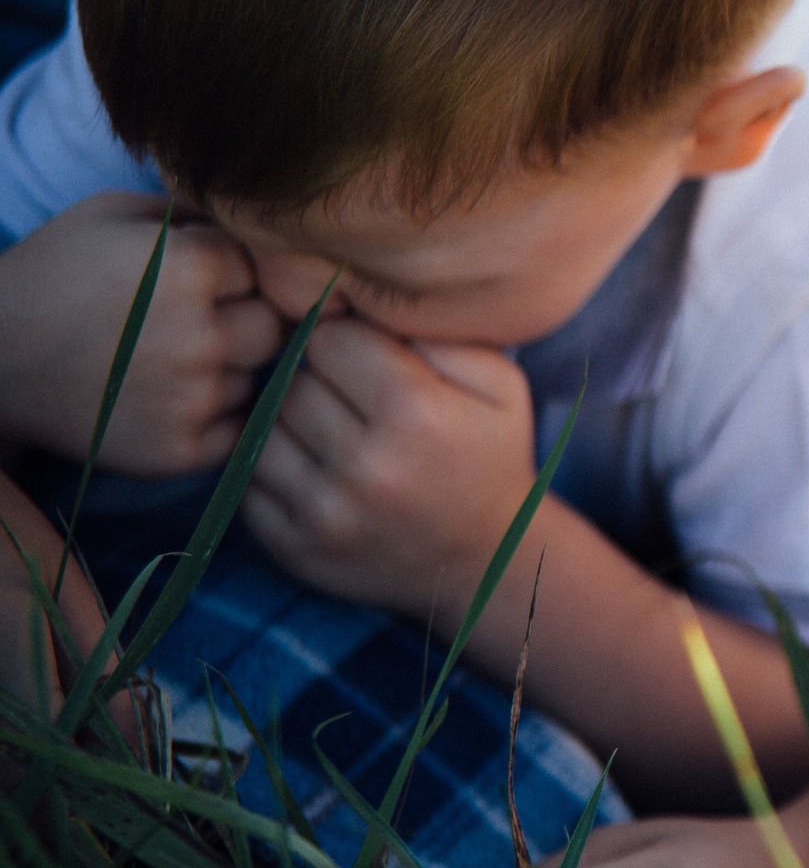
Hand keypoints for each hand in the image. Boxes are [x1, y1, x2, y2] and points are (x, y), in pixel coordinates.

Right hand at [0, 193, 285, 474]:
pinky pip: (241, 429)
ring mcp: (193, 399)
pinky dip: (217, 416)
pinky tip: (170, 397)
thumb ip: (195, 211)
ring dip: (229, 369)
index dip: (229, 271)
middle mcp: (201, 336)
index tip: (187, 279)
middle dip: (242, 319)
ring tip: (167, 360)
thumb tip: (263, 221)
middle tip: (187, 323)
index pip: (261, 267)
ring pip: (259, 378)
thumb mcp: (114, 215)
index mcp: (190, 269)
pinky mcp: (181, 452)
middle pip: (274, 326)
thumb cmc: (53, 275)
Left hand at [242, 317, 535, 620]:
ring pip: (264, 430)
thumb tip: (365, 306)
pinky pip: (249, 484)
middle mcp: (366, 467)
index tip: (365, 358)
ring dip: (289, 424)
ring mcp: (326, 514)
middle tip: (349, 397)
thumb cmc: (490, 458)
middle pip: (293, 384)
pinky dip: (272, 471)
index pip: (329, 339)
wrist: (488, 561)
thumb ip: (441, 334)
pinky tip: (314, 471)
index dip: (346, 340)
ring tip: (330, 432)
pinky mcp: (295, 549)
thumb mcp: (501, 385)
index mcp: (416, 415)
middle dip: (317, 381)